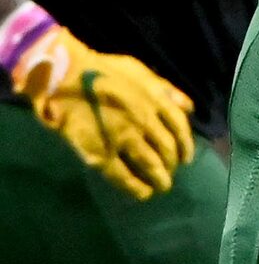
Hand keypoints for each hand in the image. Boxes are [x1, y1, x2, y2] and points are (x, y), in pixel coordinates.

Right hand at [12, 23, 194, 199]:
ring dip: (160, 179)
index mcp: (155, 101)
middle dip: (172, 164)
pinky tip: (143, 194)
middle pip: (167, 150)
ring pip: (150, 165)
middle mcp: (144, 122)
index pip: (180, 129)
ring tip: (162, 186)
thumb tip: (189, 107)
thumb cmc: (100, 70)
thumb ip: (166, 89)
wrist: (64, 76)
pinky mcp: (101, 153)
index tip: (186, 158)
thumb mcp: (139, 71)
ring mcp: (123, 138)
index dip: (186, 146)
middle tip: (171, 172)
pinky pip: (123, 176)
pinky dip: (136, 188)